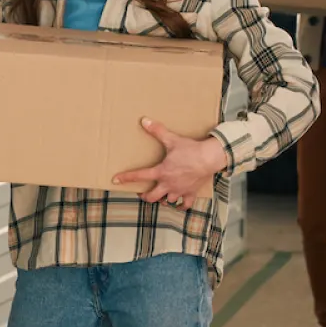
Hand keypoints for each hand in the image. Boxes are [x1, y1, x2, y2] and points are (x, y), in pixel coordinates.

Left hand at [112, 117, 227, 207]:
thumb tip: (144, 120)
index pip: (139, 176)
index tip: (115, 180)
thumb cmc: (191, 149)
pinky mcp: (191, 193)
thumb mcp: (172, 139)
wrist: (210, 158)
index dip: (126, 178)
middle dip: (145, 196)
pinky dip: (182, 206)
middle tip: (143, 193)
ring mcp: (179, 190)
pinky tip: (179, 205)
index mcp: (161, 172)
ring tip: (162, 197)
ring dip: (163, 200)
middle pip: (152, 197)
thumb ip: (157, 131)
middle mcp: (168, 184)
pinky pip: (185, 205)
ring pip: (167, 201)